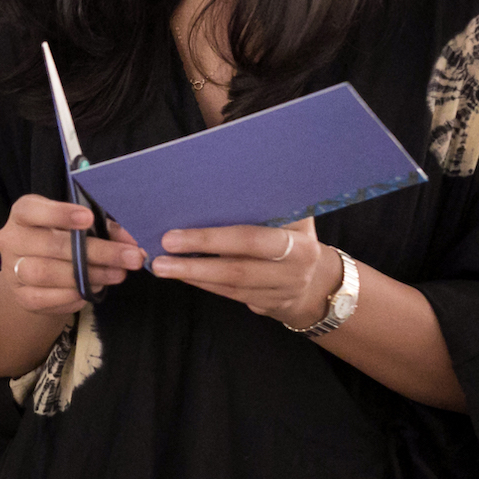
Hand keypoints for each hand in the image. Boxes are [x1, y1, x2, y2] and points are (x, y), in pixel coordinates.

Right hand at [0, 193, 144, 314]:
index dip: (59, 214)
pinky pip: (45, 298)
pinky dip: (72, 295)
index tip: (89, 218)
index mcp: (22, 214)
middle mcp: (11, 239)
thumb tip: (129, 243)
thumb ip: (101, 228)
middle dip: (95, 252)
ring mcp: (11, 270)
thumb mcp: (77, 225)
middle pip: (50, 245)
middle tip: (130, 256)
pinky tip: (93, 290)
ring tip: (116, 274)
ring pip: (46, 274)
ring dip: (87, 275)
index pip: (32, 210)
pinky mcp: (20, 296)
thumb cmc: (60, 240)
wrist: (35, 274)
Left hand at [151, 217, 338, 327]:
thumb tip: (223, 173)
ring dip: (193, 274)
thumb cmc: (295, 234)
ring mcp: (282, 290)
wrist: (318, 279)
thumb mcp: (293, 216)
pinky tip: (181, 274)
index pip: (251, 239)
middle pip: (238, 268)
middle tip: (161, 253)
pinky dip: (203, 283)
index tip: (174, 235)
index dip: (212, 239)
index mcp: (299, 241)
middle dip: (195, 262)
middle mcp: (294, 268)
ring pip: (230, 285)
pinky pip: (230, 294)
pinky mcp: (268, 305)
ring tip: (160, 266)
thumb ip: (267, 201)